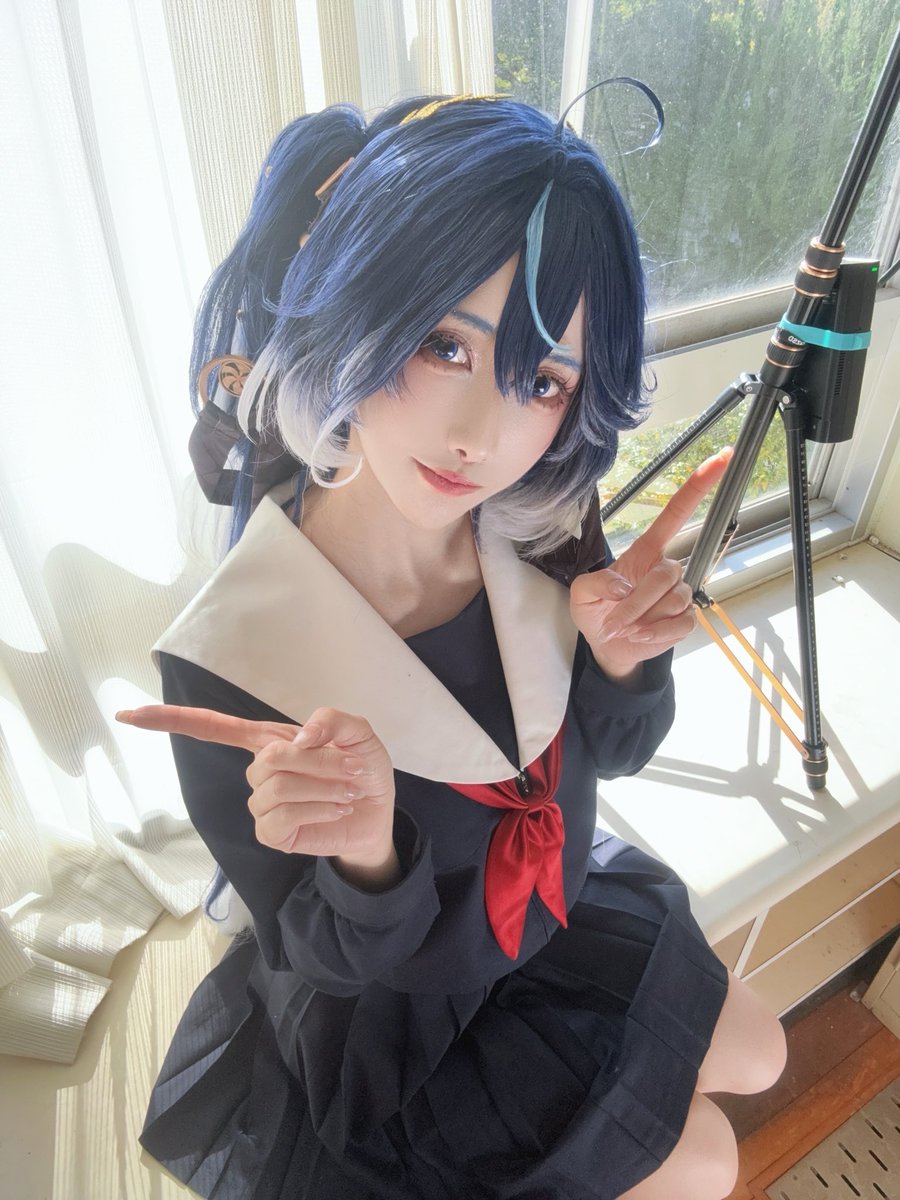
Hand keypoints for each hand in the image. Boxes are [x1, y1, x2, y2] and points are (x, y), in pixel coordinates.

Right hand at [116, 705, 397, 879]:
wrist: (377, 812)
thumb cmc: (362, 769)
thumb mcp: (358, 733)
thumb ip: (331, 720)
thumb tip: (296, 740)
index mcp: (269, 740)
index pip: (213, 728)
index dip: (171, 719)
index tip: (128, 716)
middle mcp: (260, 770)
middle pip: (266, 760)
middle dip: (316, 765)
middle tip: (347, 770)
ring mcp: (263, 804)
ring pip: (274, 788)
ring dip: (321, 788)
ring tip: (343, 792)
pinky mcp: (272, 833)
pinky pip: (278, 818)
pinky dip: (314, 811)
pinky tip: (332, 812)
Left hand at [570, 449, 732, 681]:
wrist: (608, 646)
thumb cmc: (597, 612)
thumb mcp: (581, 594)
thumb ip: (595, 584)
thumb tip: (622, 586)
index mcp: (645, 551)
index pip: (675, 514)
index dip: (697, 487)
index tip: (720, 459)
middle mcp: (666, 568)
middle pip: (669, 571)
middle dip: (639, 599)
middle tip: (617, 618)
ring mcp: (678, 594)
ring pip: (675, 600)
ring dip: (645, 618)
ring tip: (628, 626)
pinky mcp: (685, 619)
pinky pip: (682, 623)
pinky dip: (657, 634)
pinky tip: (643, 634)